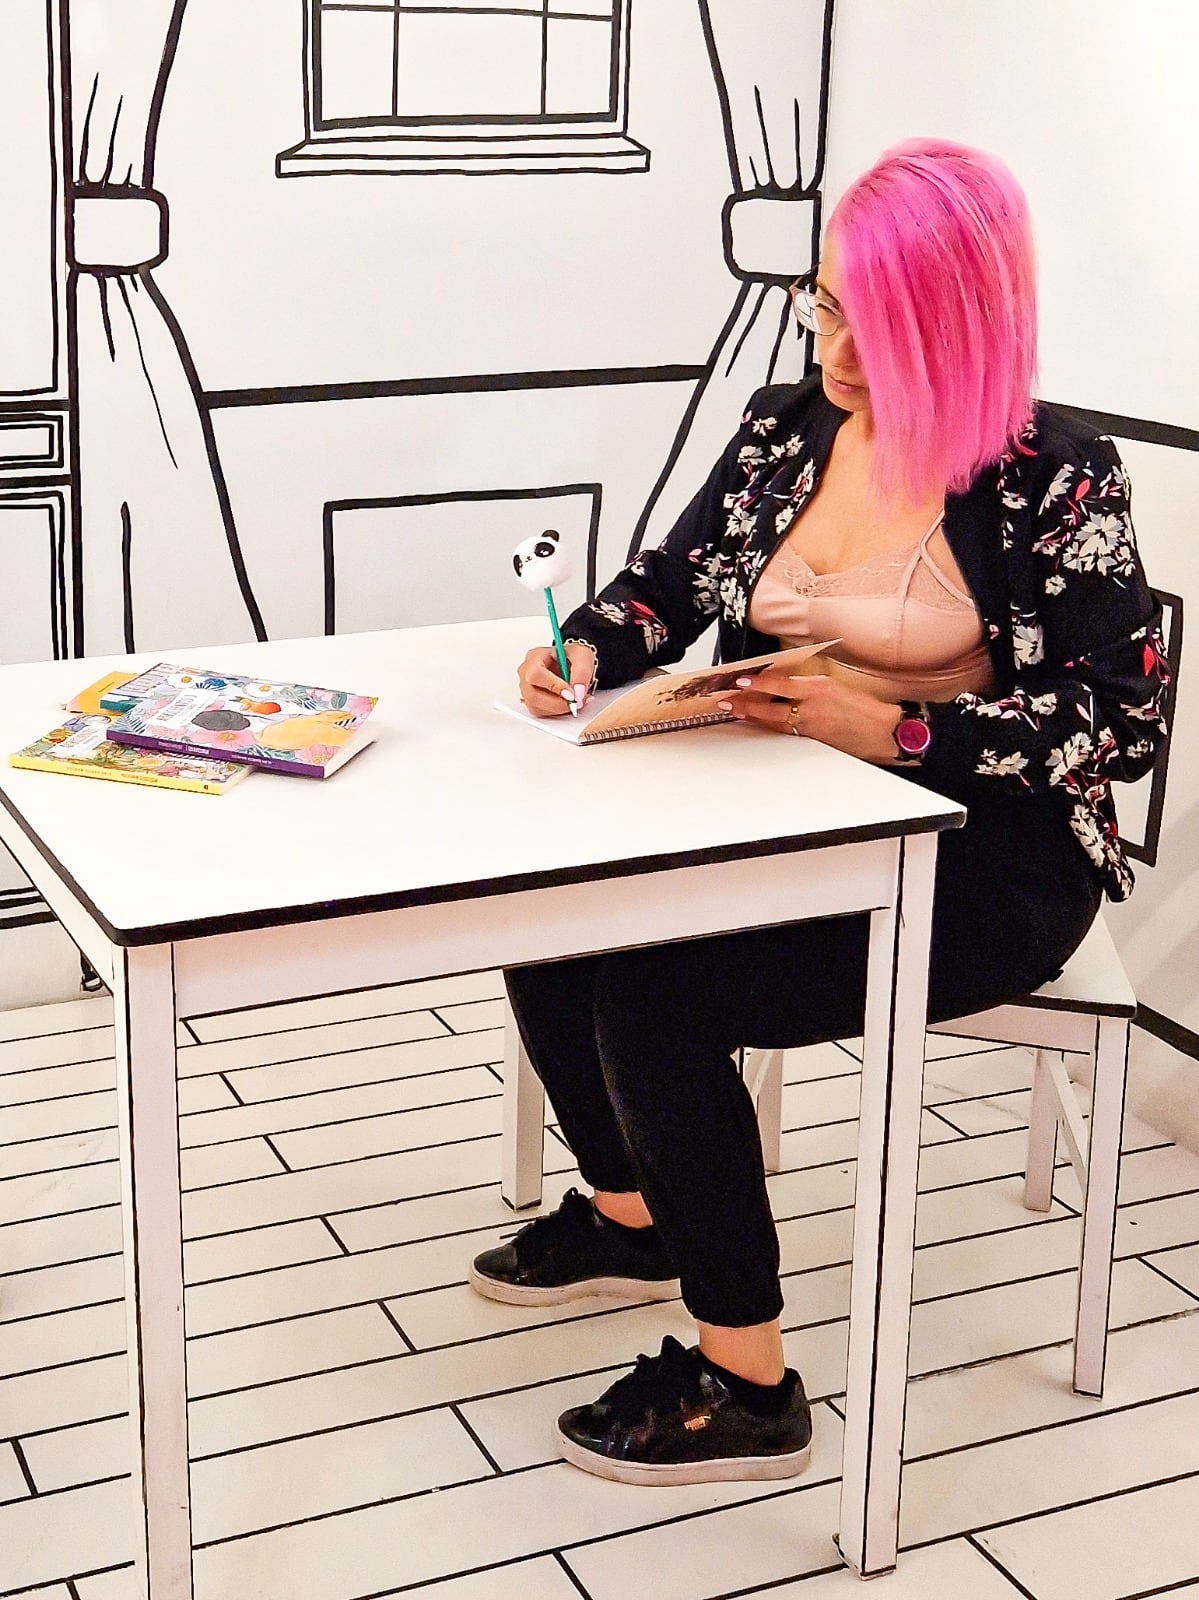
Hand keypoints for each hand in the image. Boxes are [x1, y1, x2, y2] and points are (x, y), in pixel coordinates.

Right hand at [517, 643, 595, 717]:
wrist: (572, 663)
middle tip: (575, 702)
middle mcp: (526, 672)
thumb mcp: (582, 655)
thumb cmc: (572, 656)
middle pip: (532, 694)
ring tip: (575, 701)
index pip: (536, 673)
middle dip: (557, 703)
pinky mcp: (532, 700)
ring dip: (558, 708)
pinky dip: (557, 712)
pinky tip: (568, 704)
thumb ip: (582, 671)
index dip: (553, 686)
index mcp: (535, 656)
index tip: (571, 694)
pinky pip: (540, 712)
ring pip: (535, 706)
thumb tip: (577, 692)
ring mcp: (527, 688)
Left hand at [721, 668, 900, 762]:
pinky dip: (770, 727)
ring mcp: (811, 726)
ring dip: (753, 717)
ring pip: (774, 722)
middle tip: (727, 700)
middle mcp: (812, 707)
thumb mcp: (835, 686)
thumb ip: (808, 686)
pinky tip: (758, 724)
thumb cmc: (863, 707)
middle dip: (746, 704)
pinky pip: (786, 732)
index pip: (781, 685)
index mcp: (818, 688)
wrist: (882, 731)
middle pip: (770, 707)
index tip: (741, 681)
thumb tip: (785, 685)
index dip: (758, 684)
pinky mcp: (812, 740)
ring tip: (735, 711)